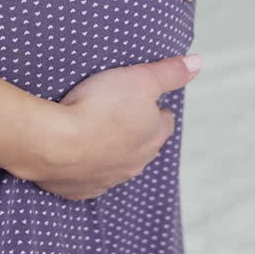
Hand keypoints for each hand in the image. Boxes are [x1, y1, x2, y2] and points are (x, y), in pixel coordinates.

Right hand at [20, 54, 203, 200]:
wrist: (55, 143)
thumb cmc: (99, 106)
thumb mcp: (140, 78)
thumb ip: (170, 73)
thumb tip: (198, 63)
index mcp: (153, 137)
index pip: (164, 122)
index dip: (155, 108)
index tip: (142, 99)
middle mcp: (136, 163)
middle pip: (144, 146)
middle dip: (135, 132)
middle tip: (117, 113)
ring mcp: (108, 179)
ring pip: (117, 165)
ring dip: (110, 151)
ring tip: (94, 132)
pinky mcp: (81, 190)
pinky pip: (88, 181)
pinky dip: (85, 170)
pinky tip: (75, 157)